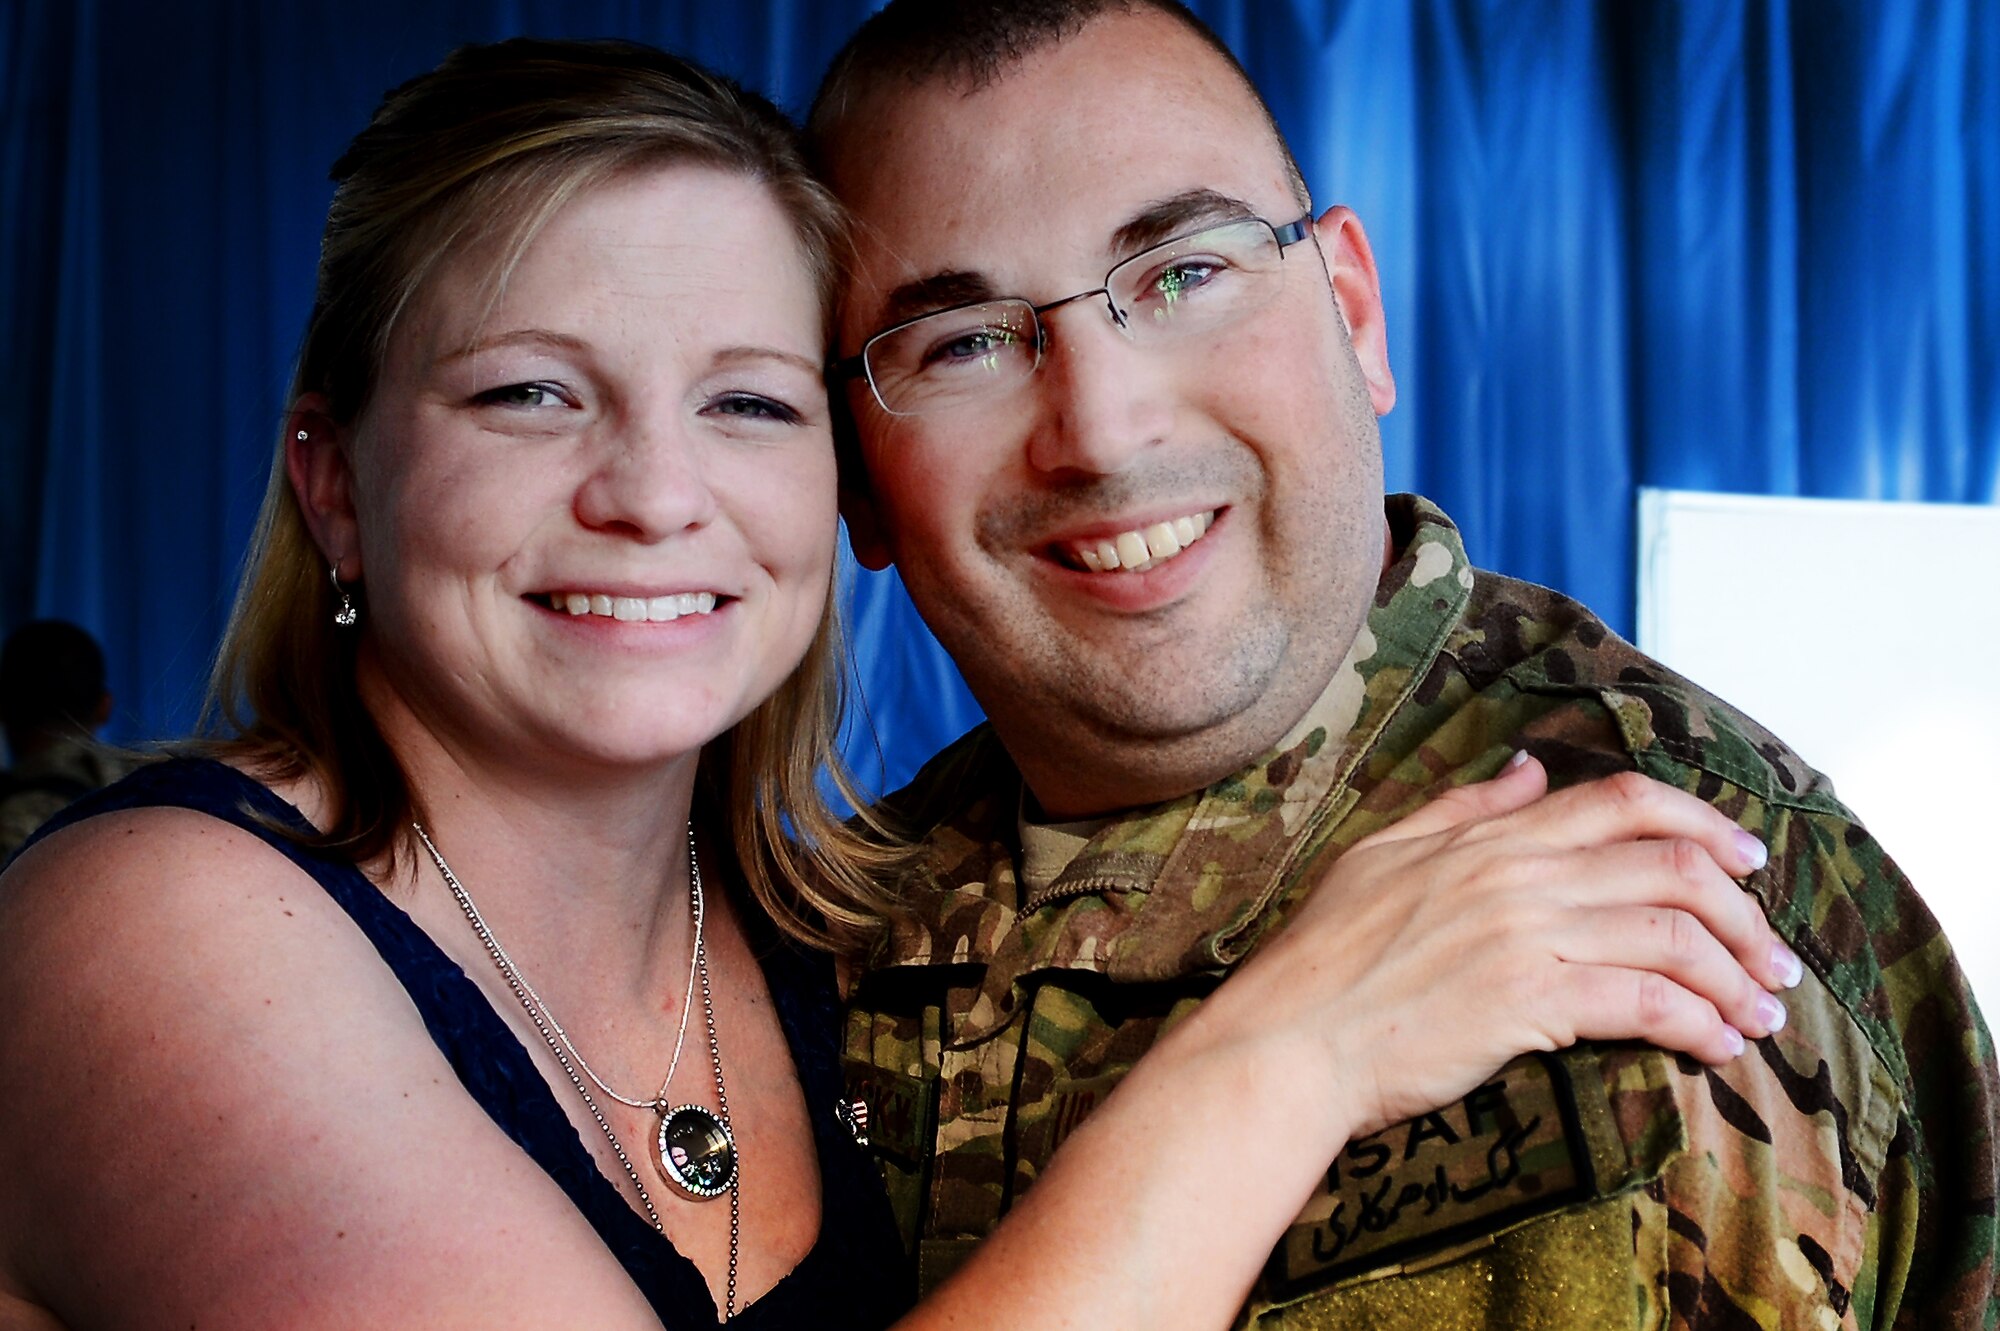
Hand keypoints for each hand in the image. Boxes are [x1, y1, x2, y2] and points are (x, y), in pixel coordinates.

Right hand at [1206, 754, 1797, 1141]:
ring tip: (1760, 1016)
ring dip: (1736, 977)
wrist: (1289, 1038)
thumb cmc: (1322, 959)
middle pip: (1672, 867)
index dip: (1702, 822)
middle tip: (1774, 959)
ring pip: (1674, 935)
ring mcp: (1526, 934)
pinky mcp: (1529, 1002)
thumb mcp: (1383, 855)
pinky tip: (1717, 1048)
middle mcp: (1519, 874)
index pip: (1622, 801)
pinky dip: (1699, 1023)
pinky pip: (1645, 1000)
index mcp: (1490, 837)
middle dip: (1745, 912)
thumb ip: (1462, 809)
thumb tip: (1526, 770)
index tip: (1747, 859)